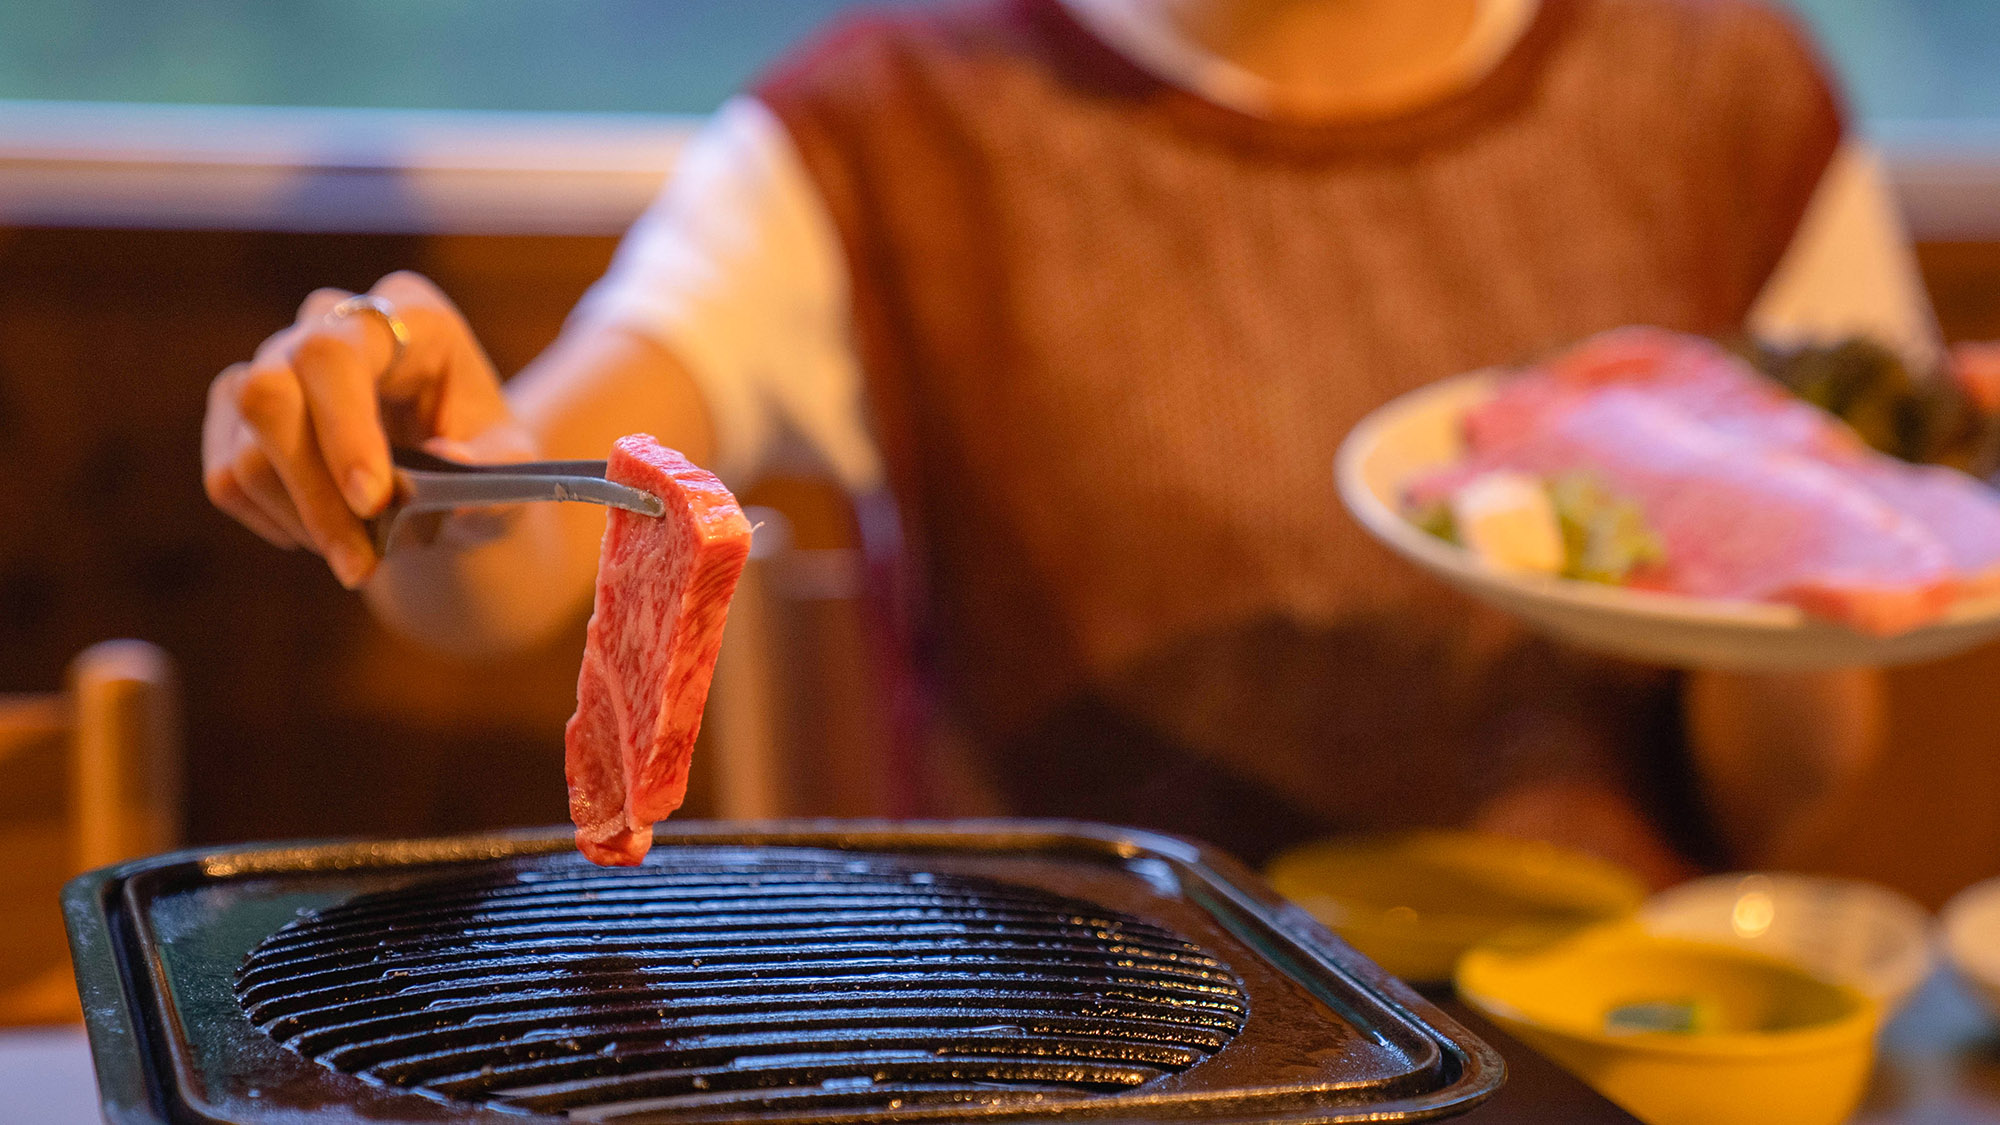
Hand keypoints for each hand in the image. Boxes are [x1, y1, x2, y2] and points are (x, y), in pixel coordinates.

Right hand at [202, 272, 526, 587]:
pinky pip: (226, 478)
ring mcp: (272, 360)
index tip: (374, 502)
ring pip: (245, 448)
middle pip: (269, 395)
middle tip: (362, 564)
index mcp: (409, 316)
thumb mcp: (513, 469)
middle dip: (314, 492)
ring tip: (361, 555)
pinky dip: (276, 523)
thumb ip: (496, 471)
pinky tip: (326, 532)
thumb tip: (449, 464)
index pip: (338, 355)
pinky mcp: (236, 408)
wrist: (448, 479)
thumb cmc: (483, 460)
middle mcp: (329, 321)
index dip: (344, 429)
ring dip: (303, 522)